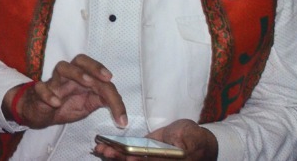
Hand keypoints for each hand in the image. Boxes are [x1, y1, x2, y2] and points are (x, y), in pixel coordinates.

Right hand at [13, 54, 127, 129]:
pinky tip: (56, 102)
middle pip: (80, 60)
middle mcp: (69, 76)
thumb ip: (101, 100)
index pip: (99, 78)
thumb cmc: (64, 104)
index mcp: (83, 79)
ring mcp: (54, 83)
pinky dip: (49, 94)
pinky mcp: (39, 91)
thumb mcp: (87, 105)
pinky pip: (41, 87)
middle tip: (107, 77)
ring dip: (76, 73)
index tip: (122, 117)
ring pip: (62, 67)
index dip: (113, 95)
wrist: (39, 112)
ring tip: (88, 82)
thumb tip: (119, 104)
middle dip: (95, 66)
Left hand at [90, 120, 214, 160]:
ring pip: (129, 158)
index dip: (133, 159)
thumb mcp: (191, 138)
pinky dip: (117, 150)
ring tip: (99, 149)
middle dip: (118, 157)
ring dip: (114, 154)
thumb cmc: (196, 139)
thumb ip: (182, 143)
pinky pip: (129, 152)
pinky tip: (106, 146)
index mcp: (165, 160)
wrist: (197, 139)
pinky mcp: (145, 149)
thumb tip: (176, 146)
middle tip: (103, 151)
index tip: (122, 156)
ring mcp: (149, 156)